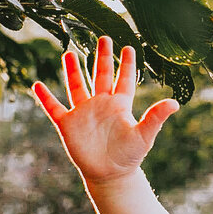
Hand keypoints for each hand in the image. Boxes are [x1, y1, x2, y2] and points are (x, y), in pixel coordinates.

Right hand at [33, 37, 178, 186]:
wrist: (110, 175)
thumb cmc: (129, 156)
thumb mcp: (144, 135)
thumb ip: (156, 117)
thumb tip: (175, 103)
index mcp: (120, 105)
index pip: (124, 79)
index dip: (126, 63)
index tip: (128, 46)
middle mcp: (101, 104)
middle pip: (101, 75)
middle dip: (102, 57)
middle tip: (103, 37)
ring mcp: (83, 113)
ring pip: (77, 86)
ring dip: (73, 70)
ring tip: (69, 52)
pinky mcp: (68, 125)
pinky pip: (54, 108)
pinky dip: (45, 98)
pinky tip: (37, 85)